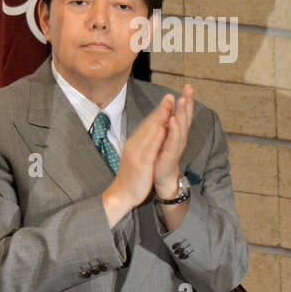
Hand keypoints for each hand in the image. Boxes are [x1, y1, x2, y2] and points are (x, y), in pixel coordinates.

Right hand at [101, 93, 173, 226]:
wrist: (121, 195)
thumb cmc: (130, 177)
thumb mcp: (136, 158)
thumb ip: (143, 145)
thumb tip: (152, 134)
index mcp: (134, 144)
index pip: (147, 125)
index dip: (158, 111)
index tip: (167, 99)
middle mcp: (134, 146)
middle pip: (148, 125)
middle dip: (160, 110)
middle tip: (169, 96)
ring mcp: (137, 155)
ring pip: (149, 134)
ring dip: (159, 119)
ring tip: (169, 107)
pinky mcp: (141, 164)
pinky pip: (150, 149)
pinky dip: (157, 138)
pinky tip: (163, 129)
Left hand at [153, 84, 194, 197]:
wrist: (159, 178)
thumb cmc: (162, 156)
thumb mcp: (164, 137)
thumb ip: (167, 124)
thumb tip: (168, 109)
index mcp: (177, 132)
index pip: (183, 113)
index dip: (186, 100)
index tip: (188, 86)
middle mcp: (179, 137)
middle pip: (185, 116)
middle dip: (188, 102)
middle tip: (190, 88)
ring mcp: (176, 146)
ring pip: (181, 126)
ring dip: (182, 113)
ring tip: (183, 100)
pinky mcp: (170, 154)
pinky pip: (173, 141)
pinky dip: (174, 130)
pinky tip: (172, 120)